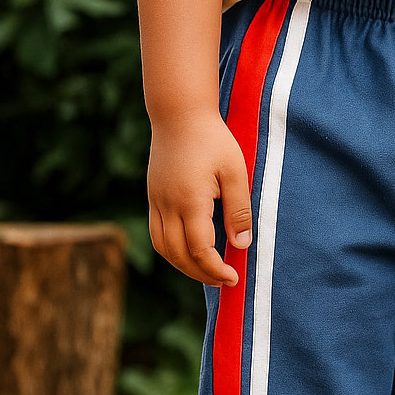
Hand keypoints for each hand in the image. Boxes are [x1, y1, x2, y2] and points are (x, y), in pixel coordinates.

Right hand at [146, 110, 251, 286]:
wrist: (179, 113)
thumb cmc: (213, 139)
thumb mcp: (236, 172)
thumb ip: (239, 210)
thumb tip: (242, 245)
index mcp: (189, 201)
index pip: (199, 250)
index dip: (216, 269)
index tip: (233, 278)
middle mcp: (167, 205)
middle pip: (178, 255)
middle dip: (201, 274)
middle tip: (224, 281)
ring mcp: (155, 201)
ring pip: (163, 248)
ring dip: (184, 266)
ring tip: (208, 272)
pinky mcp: (152, 197)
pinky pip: (157, 234)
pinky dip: (172, 251)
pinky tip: (191, 253)